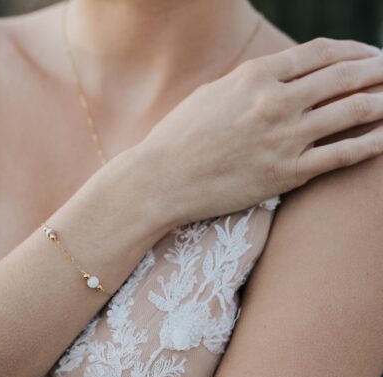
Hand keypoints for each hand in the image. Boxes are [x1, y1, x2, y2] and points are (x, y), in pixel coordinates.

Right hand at [135, 38, 382, 223]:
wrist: (160, 181)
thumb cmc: (178, 138)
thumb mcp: (212, 95)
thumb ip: (250, 82)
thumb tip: (280, 78)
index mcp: (255, 75)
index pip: (320, 53)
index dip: (353, 51)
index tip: (369, 56)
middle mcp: (275, 101)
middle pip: (344, 77)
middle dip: (378, 71)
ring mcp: (284, 138)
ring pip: (351, 111)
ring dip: (382, 103)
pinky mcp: (287, 172)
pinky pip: (342, 154)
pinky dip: (370, 144)